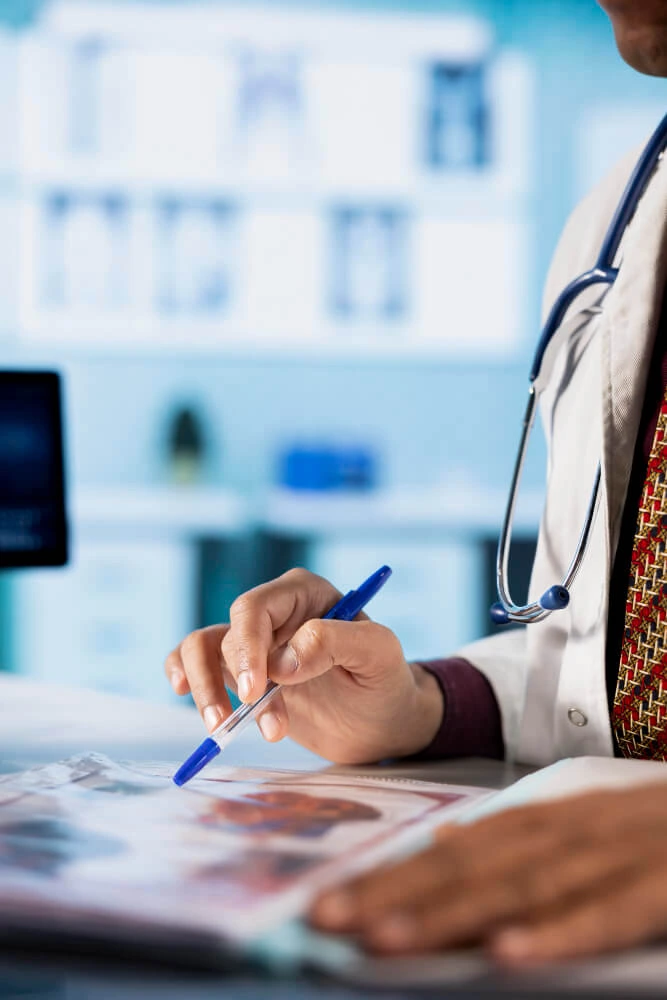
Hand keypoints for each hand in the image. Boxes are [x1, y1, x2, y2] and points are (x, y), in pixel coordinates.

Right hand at [164, 568, 443, 763]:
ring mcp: (253, 643)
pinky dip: (184, 676)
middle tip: (247, 719)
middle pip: (227, 634)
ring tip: (222, 729)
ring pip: (201, 648)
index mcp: (304, 593)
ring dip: (204, 688)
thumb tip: (284, 661)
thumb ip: (336, 642)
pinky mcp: (239, 673)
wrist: (380, 720)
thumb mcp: (378, 654)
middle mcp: (273, 612)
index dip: (246, 647)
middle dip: (228, 679)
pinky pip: (195, 663)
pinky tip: (185, 695)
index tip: (252, 690)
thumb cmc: (384, 679)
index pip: (255, 609)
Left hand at [310, 783, 666, 965]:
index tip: (332, 902)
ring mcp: (620, 854)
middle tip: (327, 923)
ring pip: (526, 886)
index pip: (459, 847)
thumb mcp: (589, 823)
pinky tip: (512, 954)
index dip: (393, 874)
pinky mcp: (665, 887)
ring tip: (390, 941)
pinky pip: (609, 913)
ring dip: (454, 912)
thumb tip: (451, 854)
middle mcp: (574, 828)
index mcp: (552, 815)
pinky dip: (561, 933)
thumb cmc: (661, 822)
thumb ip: (528, 840)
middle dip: (396, 895)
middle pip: (475, 865)